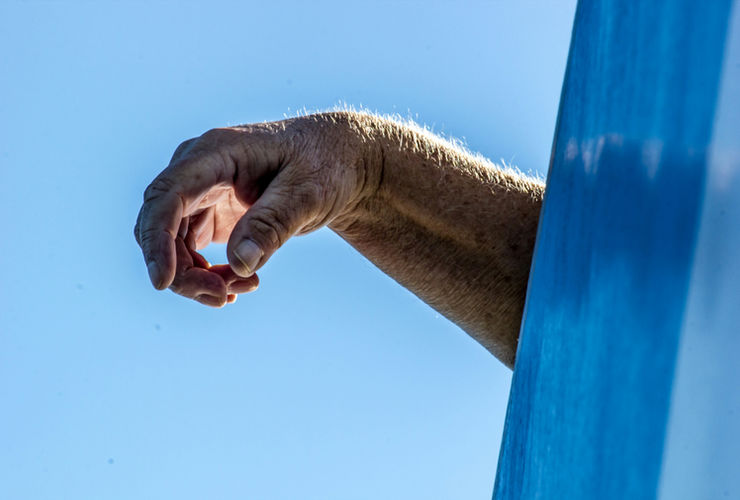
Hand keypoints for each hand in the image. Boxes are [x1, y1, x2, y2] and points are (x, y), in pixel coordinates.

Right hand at [134, 113, 380, 306]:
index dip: (158, 239)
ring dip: (199, 279)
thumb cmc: (323, 166)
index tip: (163, 283)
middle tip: (225, 297)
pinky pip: (189, 253)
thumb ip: (273, 224)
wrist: (336, 163)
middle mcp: (196, 171)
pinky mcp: (208, 215)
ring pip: (172, 247)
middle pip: (162, 228)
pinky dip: (209, 276)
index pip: (167, 195)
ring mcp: (199, 194)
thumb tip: (240, 264)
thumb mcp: (307, 193)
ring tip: (246, 287)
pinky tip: (240, 284)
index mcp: (215, 153)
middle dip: (184, 272)